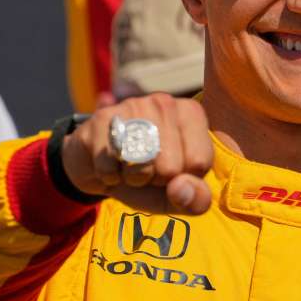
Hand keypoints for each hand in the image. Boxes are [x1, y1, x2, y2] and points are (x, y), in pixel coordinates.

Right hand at [62, 94, 213, 214]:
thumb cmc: (148, 176)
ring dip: (133, 178)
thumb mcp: (177, 194)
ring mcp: (132, 105)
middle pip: (171, 168)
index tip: (171, 169)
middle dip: (156, 179)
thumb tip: (181, 188)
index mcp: (192, 114)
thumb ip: (196, 199)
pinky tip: (111, 162)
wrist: (101, 167)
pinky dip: (109, 176)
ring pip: (142, 166)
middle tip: (147, 168)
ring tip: (130, 165)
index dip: (182, 179)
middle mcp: (165, 102)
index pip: (199, 163)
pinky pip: (111, 167)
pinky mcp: (102, 118)